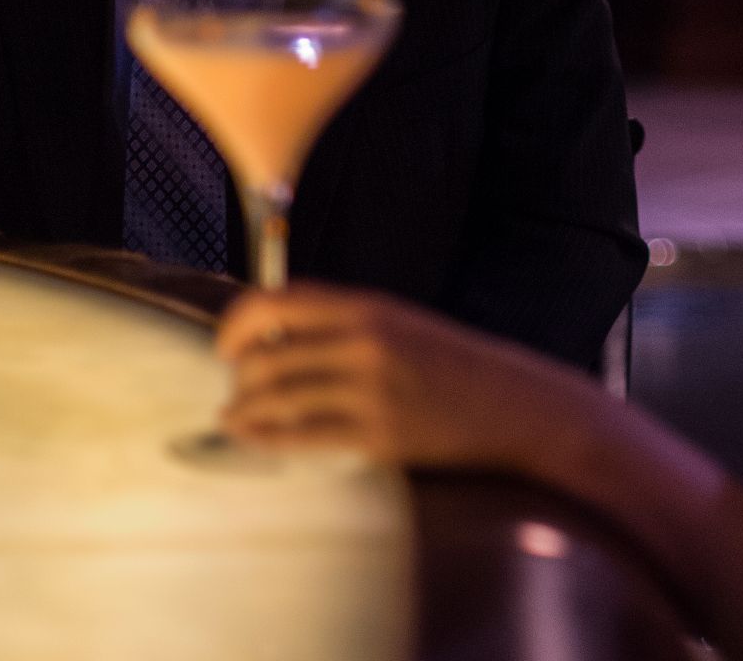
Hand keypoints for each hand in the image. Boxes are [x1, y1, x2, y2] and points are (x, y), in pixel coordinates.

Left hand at [215, 282, 594, 470]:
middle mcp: (366, 343)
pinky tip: (256, 438)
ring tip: (235, 417)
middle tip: (236, 392)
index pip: (276, 303)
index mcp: (368, 308)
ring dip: (244, 411)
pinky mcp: (380, 435)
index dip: (236, 326)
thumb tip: (270, 336)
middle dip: (238, 379)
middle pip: (266, 358)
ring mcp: (372, 391)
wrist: (515, 404)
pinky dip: (265, 439)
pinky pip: (301, 438)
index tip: (226, 348)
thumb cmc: (453, 365)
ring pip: (276, 400)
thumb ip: (342, 324)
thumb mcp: (400, 323)